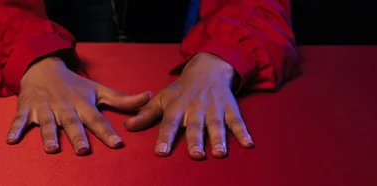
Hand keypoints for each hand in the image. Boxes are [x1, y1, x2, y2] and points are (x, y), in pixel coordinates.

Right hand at [8, 57, 150, 155]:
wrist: (42, 67)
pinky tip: (11, 141)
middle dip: (77, 136)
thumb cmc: (74, 85)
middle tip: (83, 151)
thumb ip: (122, 99)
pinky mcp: (27, 109)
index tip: (118, 144)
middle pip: (72, 123)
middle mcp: (65, 107)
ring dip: (48, 135)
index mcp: (82, 104)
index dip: (107, 132)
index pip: (97, 120)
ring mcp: (45, 108)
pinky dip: (15, 129)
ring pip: (47, 123)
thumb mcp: (98, 90)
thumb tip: (148, 97)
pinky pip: (20, 120)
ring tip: (51, 149)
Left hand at [124, 53, 253, 159]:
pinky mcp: (229, 108)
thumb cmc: (181, 89)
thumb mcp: (162, 98)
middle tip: (195, 155)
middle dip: (195, 140)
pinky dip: (243, 132)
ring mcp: (214, 108)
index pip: (169, 123)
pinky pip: (237, 121)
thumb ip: (146, 114)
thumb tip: (127, 126)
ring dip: (219, 139)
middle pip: (195, 126)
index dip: (164, 137)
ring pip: (216, 125)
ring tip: (219, 153)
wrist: (208, 68)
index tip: (161, 152)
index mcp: (177, 107)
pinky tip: (249, 144)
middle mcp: (195, 108)